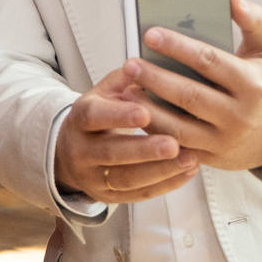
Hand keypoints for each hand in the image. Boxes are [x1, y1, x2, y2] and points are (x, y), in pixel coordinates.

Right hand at [53, 66, 198, 202]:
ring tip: (190, 159)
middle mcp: (81, 150)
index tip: (146, 113)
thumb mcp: (105, 92)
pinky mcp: (108, 196)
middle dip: (144, 150)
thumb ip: (126, 79)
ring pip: (126, 179)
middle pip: (111, 152)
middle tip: (173, 144)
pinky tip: (186, 172)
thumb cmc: (98, 116)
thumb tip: (149, 65)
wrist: (72, 151)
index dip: (119, 116)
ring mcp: (93, 177)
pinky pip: (138, 194)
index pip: (95, 117)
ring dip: (160, 171)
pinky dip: (165, 185)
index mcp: (80, 118)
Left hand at [127, 0, 261, 170]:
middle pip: (189, 95)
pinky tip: (138, 115)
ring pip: (180, 126)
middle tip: (130, 64)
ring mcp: (225, 140)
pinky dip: (156, 132)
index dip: (178, 47)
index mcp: (252, 84)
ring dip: (149, 109)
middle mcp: (239, 115)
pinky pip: (178, 145)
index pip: (209, 61)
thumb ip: (253, 20)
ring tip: (126, 90)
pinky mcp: (212, 158)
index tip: (151, 34)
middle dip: (155, 79)